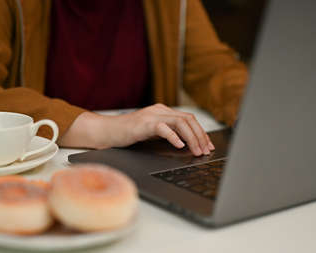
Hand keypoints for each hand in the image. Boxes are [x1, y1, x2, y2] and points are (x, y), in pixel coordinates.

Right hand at [58, 104, 214, 155]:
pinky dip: (174, 137)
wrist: (106, 131)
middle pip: (188, 120)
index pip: (189, 119)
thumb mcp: (151, 133)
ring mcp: (152, 115)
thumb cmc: (127, 134)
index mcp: (163, 112)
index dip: (201, 133)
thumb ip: (167, 134)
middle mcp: (160, 110)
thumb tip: (186, 145)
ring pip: (180, 123)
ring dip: (192, 138)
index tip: (208, 146)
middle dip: (200, 136)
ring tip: (196, 151)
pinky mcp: (144, 123)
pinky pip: (163, 128)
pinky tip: (179, 146)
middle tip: (206, 151)